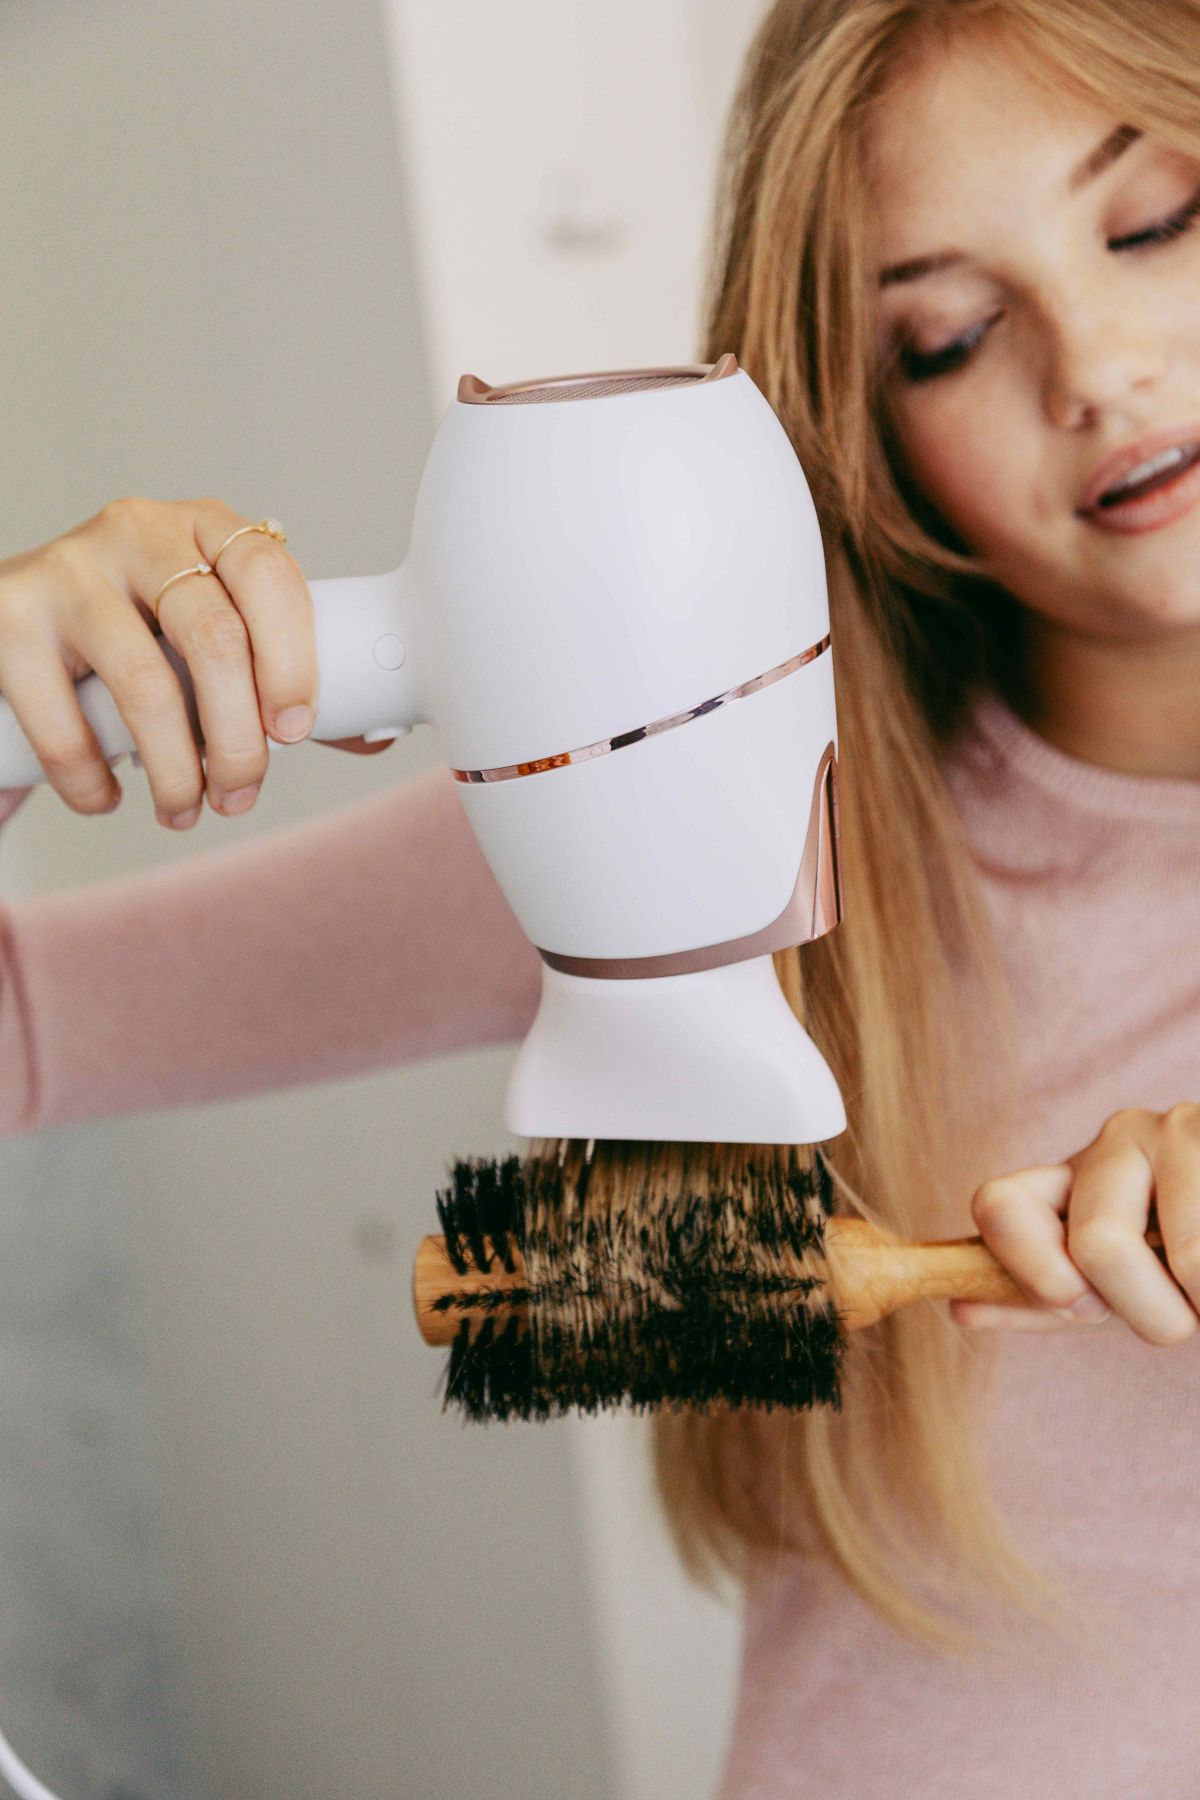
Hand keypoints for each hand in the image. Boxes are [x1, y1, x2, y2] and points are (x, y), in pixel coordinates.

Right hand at [0, 496, 317, 827]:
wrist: (15, 623)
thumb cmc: (137, 631)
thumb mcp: (206, 631)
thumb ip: (276, 675)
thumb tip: (369, 734)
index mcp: (203, 525)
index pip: (268, 572)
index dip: (293, 658)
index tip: (297, 730)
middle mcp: (135, 533)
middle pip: (214, 637)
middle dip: (240, 738)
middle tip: (241, 791)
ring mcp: (66, 573)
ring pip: (145, 687)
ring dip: (177, 773)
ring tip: (184, 809)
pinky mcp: (6, 624)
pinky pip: (66, 726)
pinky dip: (94, 782)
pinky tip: (107, 796)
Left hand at [950, 1107, 1199, 1342]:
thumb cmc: (1182, 1256)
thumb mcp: (1115, 1285)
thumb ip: (1046, 1301)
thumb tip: (959, 1309)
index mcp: (1069, 1177)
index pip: (999, 1204)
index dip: (1030, 1269)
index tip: (1080, 1307)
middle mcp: (1117, 1138)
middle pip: (1098, 1246)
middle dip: (1151, 1315)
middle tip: (1184, 1312)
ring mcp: (1179, 1127)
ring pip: (1188, 1259)